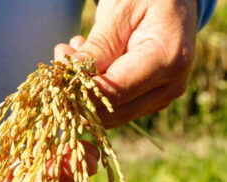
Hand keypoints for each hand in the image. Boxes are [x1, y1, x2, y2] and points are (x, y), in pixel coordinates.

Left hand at [55, 0, 197, 127]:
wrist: (174, 1)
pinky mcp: (150, 101)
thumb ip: (98, 46)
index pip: (114, 93)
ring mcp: (161, 97)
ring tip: (74, 52)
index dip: (80, 89)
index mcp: (167, 60)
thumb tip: (72, 76)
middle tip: (62, 55)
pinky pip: (115, 108)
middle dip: (78, 92)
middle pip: (111, 112)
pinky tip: (89, 62)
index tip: (60, 68)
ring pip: (110, 116)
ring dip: (83, 92)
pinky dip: (94, 92)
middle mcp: (169, 86)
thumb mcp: (120, 12)